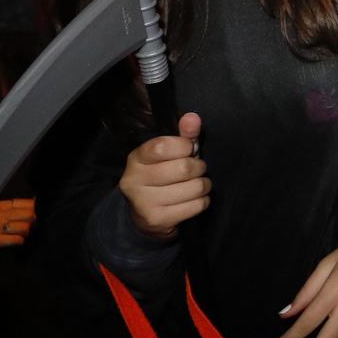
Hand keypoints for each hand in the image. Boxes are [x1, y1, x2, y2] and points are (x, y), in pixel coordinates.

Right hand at [0, 197, 34, 261]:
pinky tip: (18, 241)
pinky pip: (15, 239)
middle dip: (33, 221)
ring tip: (23, 234)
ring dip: (26, 232)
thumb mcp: (0, 215)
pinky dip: (20, 240)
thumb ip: (15, 209)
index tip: (38, 212)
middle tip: (32, 225)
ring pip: (23, 227)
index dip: (33, 208)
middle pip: (27, 214)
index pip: (22, 203)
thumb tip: (36, 200)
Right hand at [119, 111, 209, 239]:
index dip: (184, 146)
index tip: (189, 149)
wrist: (145, 216)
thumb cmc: (162, 177)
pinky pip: (197, 206)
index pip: (162, 146)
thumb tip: (193, 118)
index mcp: (136, 159)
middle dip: (199, 167)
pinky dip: (203, 200)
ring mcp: (144, 202)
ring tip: (197, 184)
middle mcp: (134, 180)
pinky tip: (194, 199)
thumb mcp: (169, 154)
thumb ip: (182, 136)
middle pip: (183, 168)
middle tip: (197, 169)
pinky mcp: (158, 220)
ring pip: (194, 188)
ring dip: (204, 185)